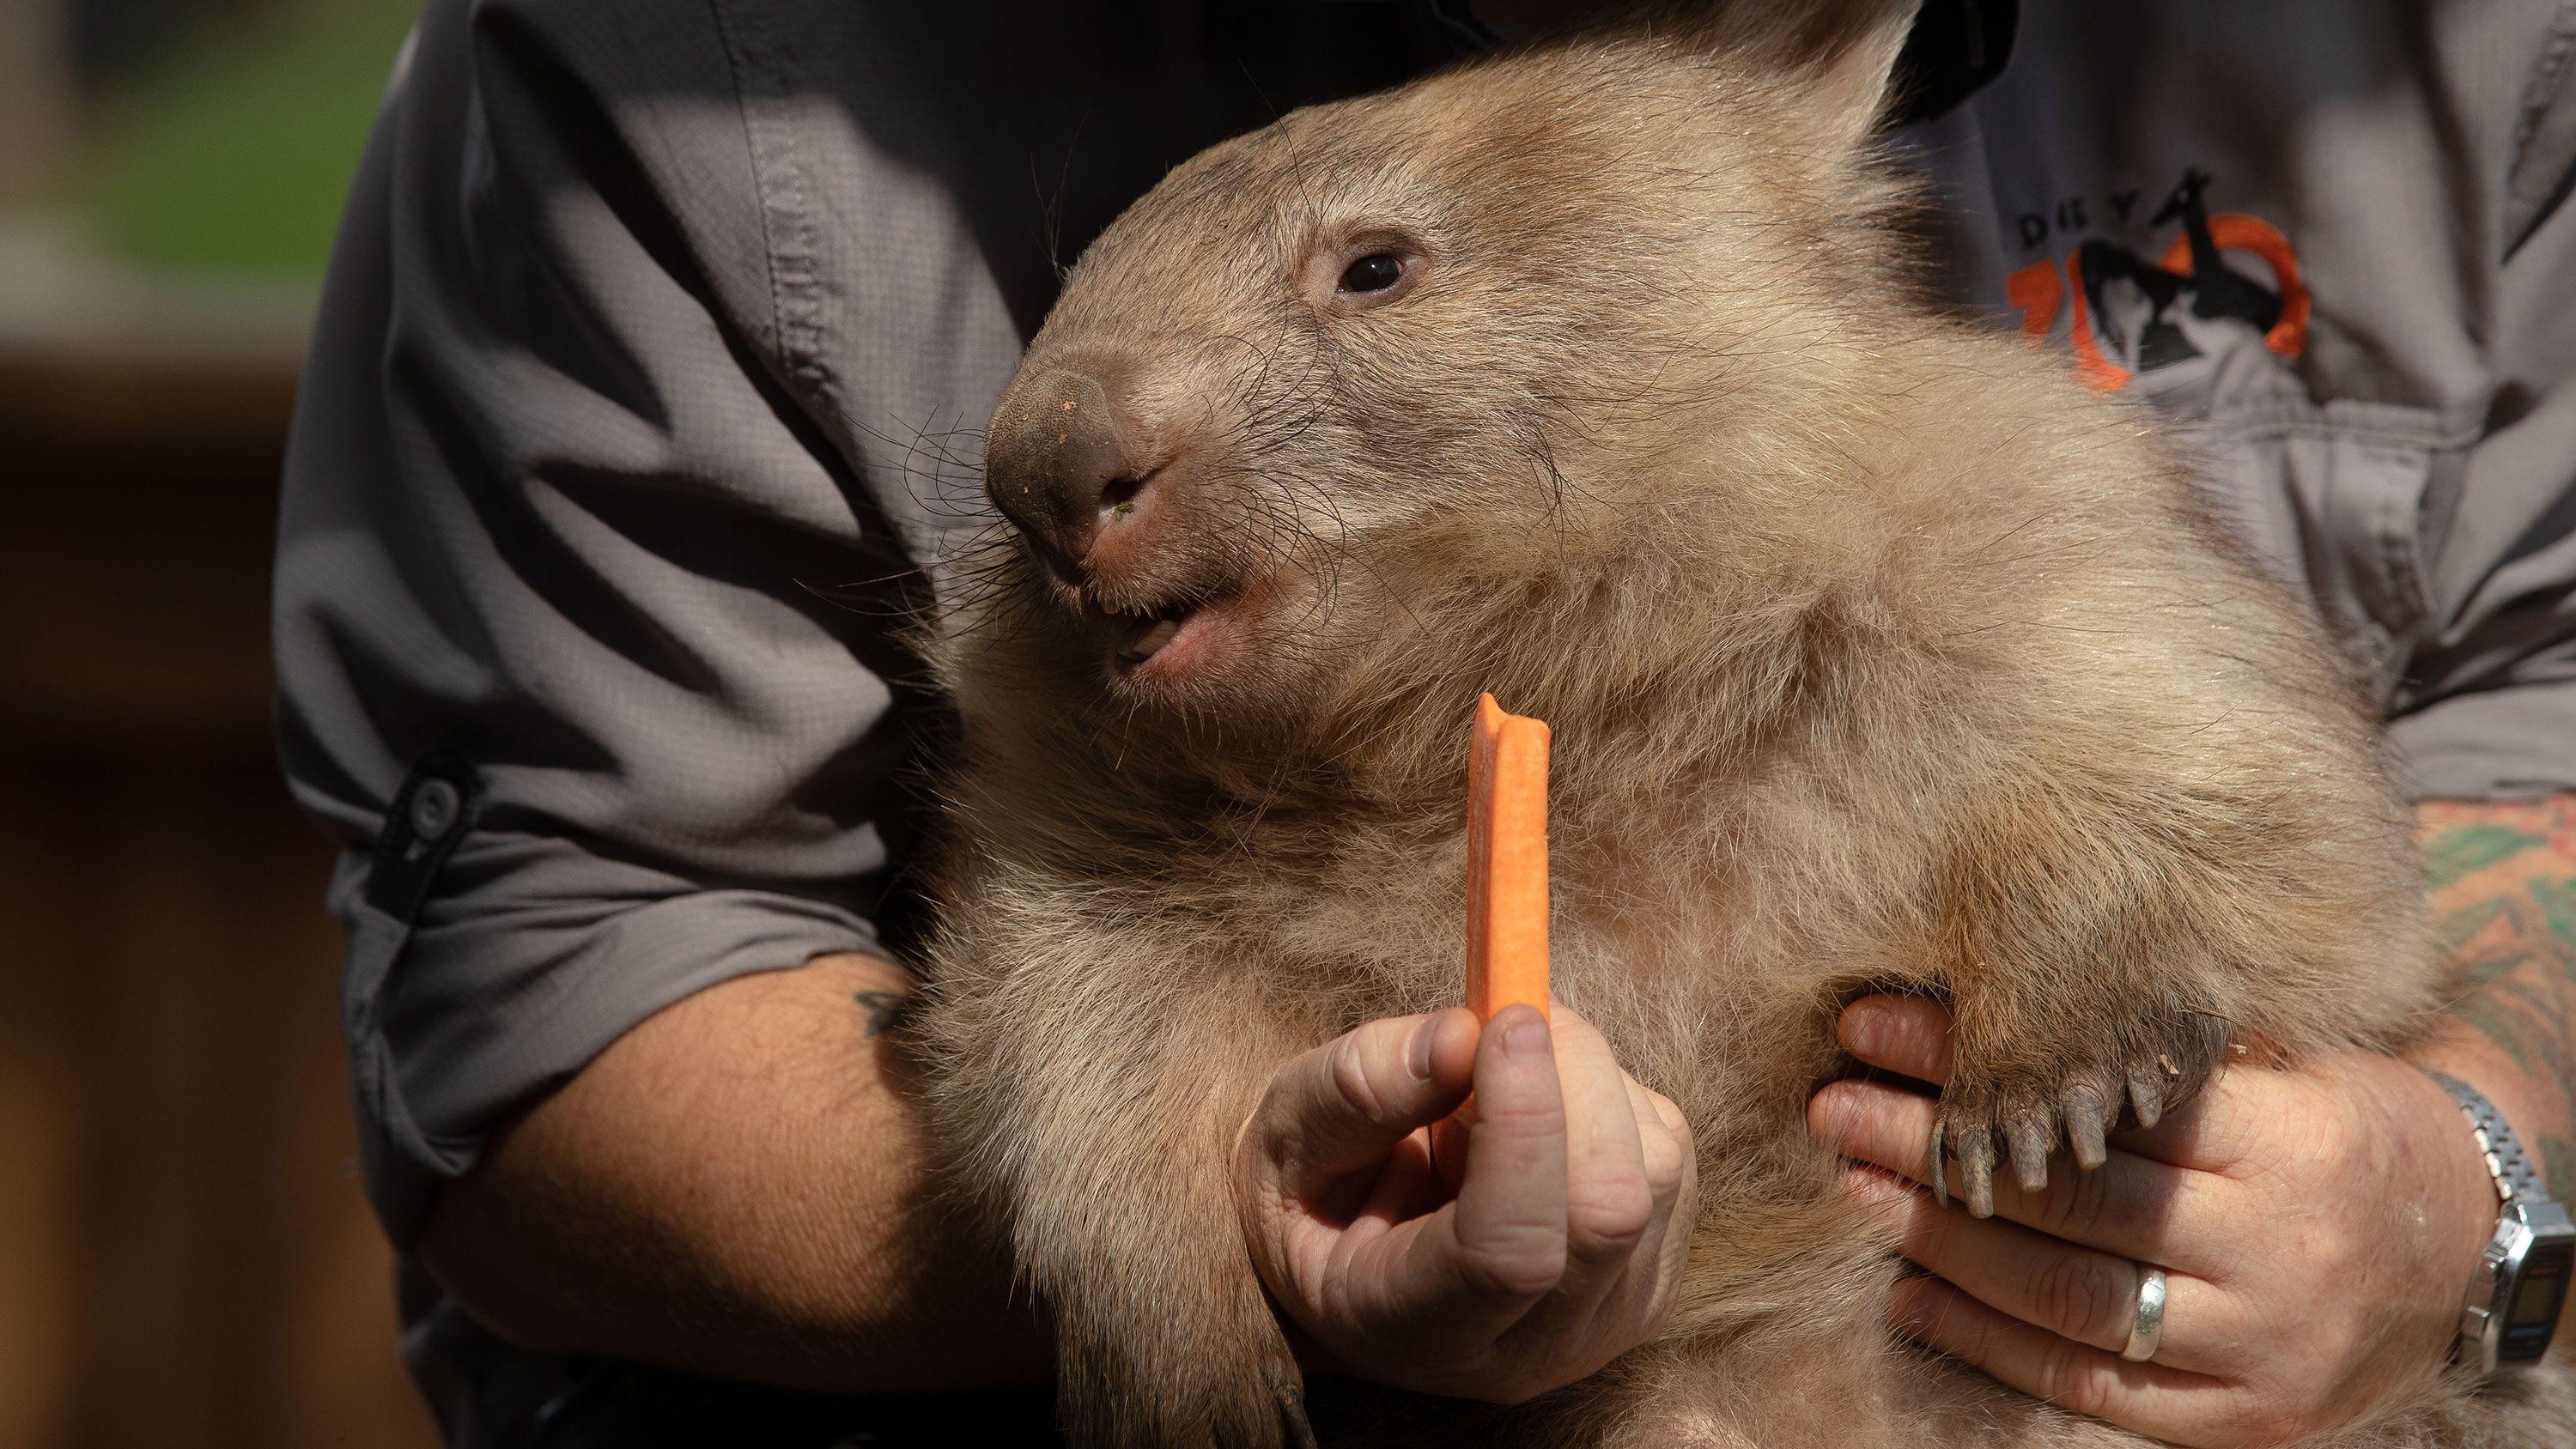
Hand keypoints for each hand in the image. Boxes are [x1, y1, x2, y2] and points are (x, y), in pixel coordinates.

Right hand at [1232, 1003, 1693, 1403]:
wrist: (1357, 1252)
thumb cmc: (1313, 1193)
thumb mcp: (1287, 1137)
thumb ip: (1356, 1091)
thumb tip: (1463, 1033)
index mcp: (1418, 1328)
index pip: (1511, 1253)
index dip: (1524, 1125)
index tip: (1503, 1019)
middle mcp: (1532, 1348)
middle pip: (1607, 1211)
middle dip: (1570, 1077)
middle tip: (1502, 1016)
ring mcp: (1611, 1320)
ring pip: (1654, 1169)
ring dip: (1585, 1078)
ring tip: (1495, 1086)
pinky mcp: (1657, 1272)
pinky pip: (1670, 1149)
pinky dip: (1612, 1093)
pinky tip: (1540, 1111)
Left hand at [1808, 996, 2498, 1447]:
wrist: (2471, 1249)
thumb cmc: (2350, 1124)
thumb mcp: (2292, 1060)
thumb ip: (2167, 1041)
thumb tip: (1997, 994)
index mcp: (2295, 1141)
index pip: (2100, 1096)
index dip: (1978, 1059)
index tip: (1876, 1022)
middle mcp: (2280, 1251)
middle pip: (2069, 1197)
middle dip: (1933, 1148)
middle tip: (1835, 1105)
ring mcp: (2262, 1348)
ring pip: (2068, 1297)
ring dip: (1940, 1243)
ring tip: (1851, 1188)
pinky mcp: (2242, 1423)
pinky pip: (2090, 1386)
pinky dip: (1986, 1343)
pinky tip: (1908, 1293)